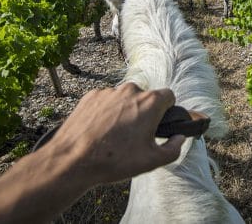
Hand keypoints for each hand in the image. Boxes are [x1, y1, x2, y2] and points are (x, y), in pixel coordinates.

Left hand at [41, 83, 185, 185]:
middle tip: (135, 135)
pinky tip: (100, 131)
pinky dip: (106, 112)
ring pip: (124, 99)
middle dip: (143, 112)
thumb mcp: (151, 161)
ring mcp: (109, 92)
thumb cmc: (114, 160)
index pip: (169, 96)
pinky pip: (105, 101)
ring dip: (124, 111)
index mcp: (150, 102)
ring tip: (114, 136)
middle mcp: (131, 91)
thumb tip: (179, 138)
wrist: (72, 160)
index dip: (167, 110)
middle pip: (145, 97)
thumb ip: (173, 148)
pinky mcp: (91, 96)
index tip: (159, 123)